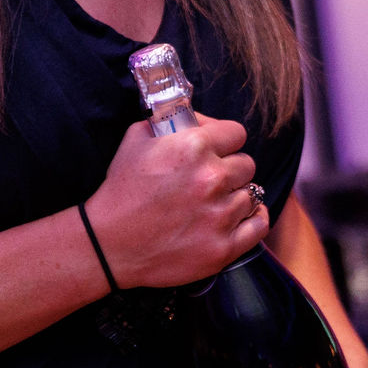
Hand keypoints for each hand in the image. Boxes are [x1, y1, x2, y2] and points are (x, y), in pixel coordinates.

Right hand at [84, 115, 265, 288]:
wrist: (109, 243)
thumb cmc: (121, 189)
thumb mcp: (137, 138)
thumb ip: (172, 120)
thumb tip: (199, 119)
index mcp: (194, 147)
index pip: (237, 134)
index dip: (225, 141)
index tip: (217, 150)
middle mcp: (212, 179)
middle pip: (247, 164)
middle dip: (230, 169)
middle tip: (210, 179)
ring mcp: (220, 216)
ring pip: (252, 194)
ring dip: (236, 196)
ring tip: (214, 203)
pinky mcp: (223, 248)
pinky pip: (259, 226)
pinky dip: (253, 221)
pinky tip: (240, 218)